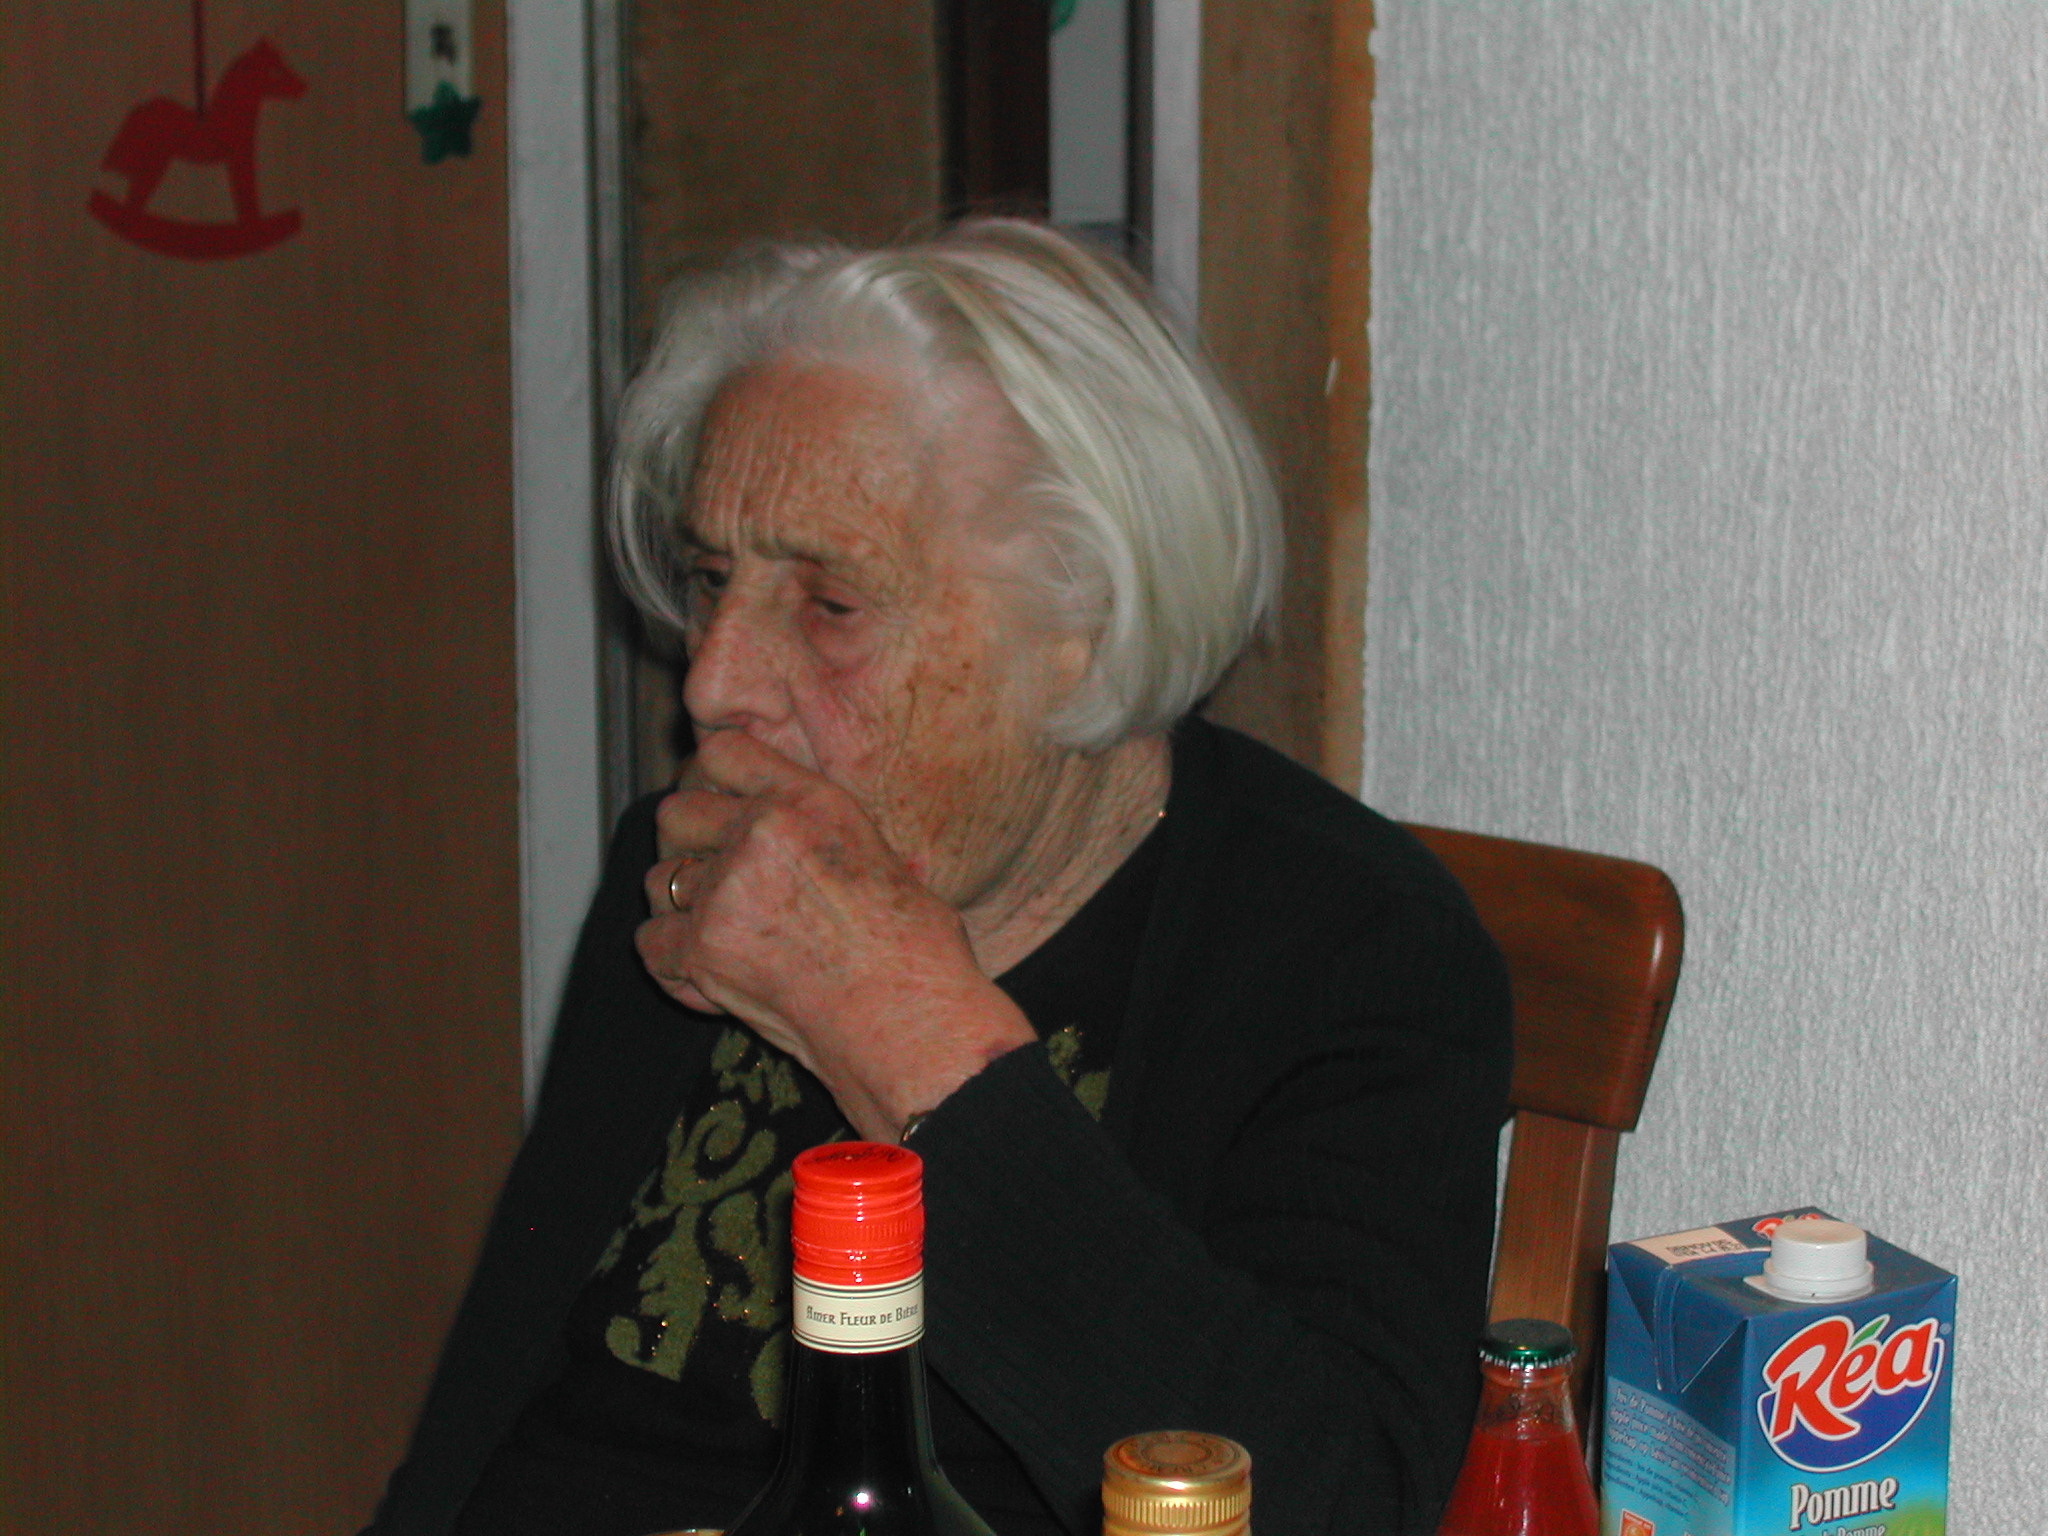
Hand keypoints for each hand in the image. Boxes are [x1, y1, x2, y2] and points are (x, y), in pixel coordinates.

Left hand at [637, 730, 1035, 1141]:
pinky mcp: (700, 948)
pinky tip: (709, 975)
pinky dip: (672, 962)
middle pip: (676, 813)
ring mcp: (724, 890)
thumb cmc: (915, 950)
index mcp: (808, 801)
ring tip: (718, 933)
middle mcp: (759, 834)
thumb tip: (806, 841)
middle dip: (687, 844)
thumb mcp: (882, 860)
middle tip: (713, 877)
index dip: (711, 780)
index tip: (717, 807)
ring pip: (658, 880)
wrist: (907, 1017)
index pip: (722, 752)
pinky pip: (650, 942)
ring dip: (679, 906)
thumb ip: (823, 837)